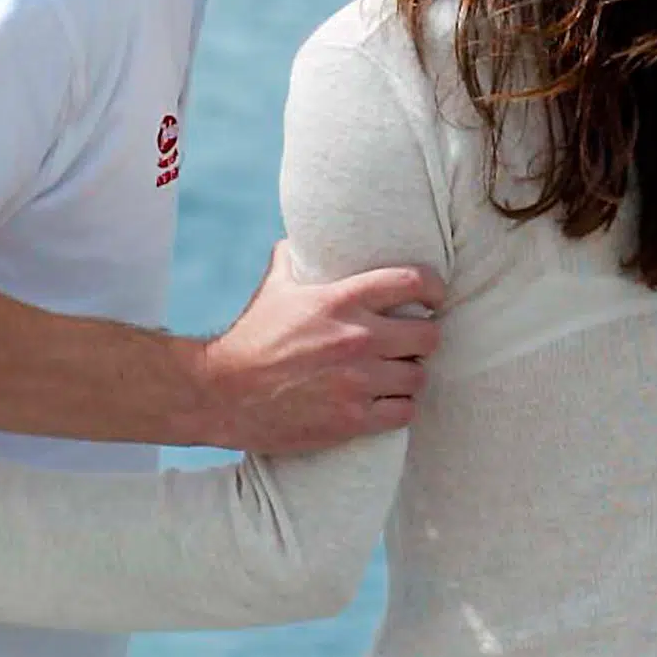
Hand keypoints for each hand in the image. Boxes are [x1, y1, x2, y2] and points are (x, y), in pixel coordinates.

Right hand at [201, 241, 444, 455]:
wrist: (222, 393)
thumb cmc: (251, 338)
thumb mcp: (274, 288)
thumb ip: (293, 259)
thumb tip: (300, 237)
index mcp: (340, 300)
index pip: (413, 283)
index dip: (434, 289)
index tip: (434, 297)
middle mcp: (356, 338)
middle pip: (428, 335)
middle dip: (423, 338)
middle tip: (411, 343)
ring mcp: (357, 382)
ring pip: (418, 376)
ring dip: (410, 375)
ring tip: (397, 374)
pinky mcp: (352, 419)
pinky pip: (404, 411)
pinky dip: (400, 407)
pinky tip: (388, 402)